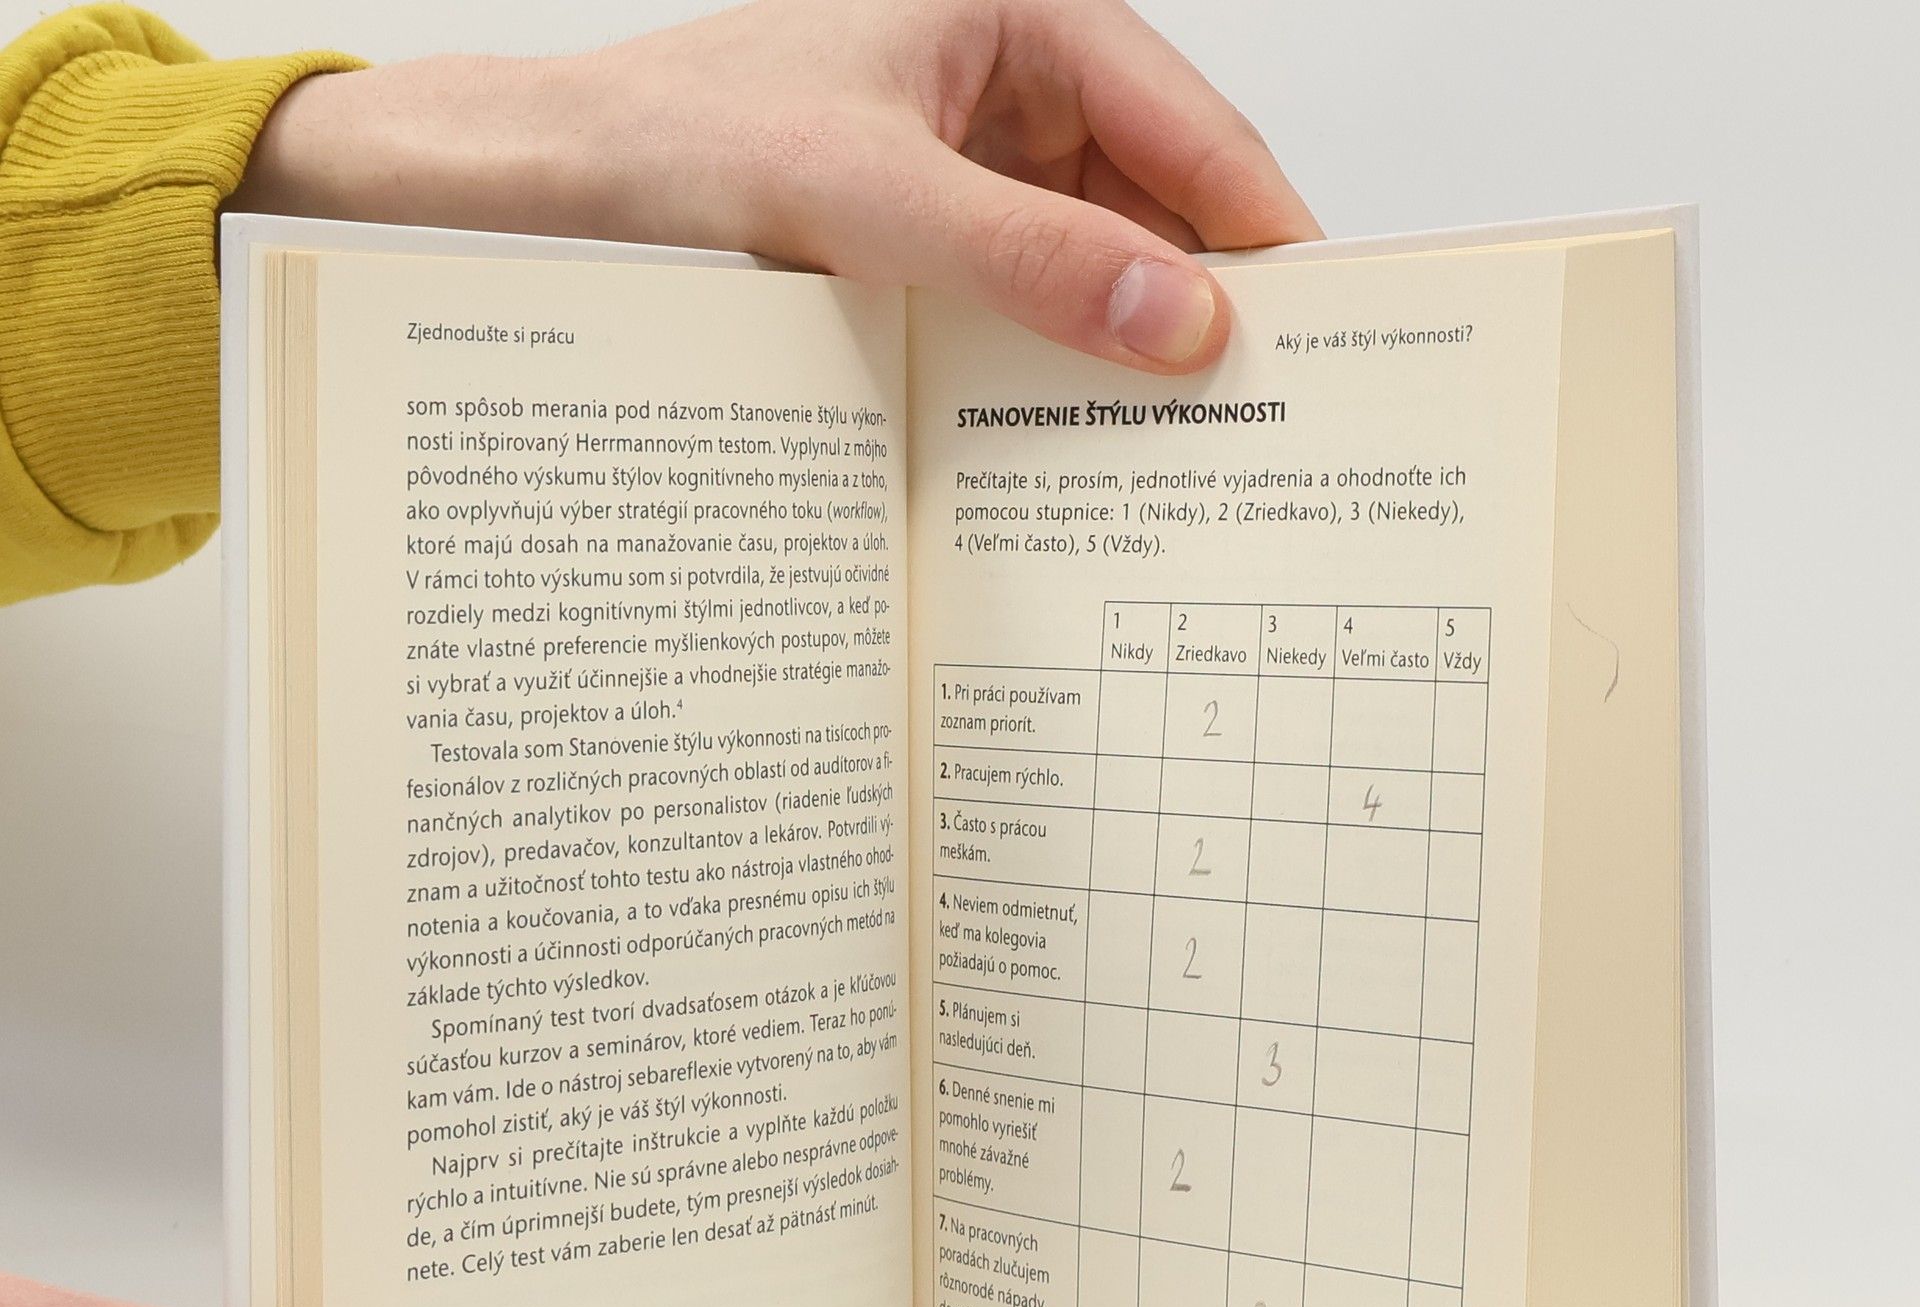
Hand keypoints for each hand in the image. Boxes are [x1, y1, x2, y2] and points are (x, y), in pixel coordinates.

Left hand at [232, 0, 1319, 370]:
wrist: (548, 195)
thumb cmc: (677, 142)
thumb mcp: (863, 195)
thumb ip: (1023, 258)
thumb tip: (1177, 318)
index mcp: (1026, 19)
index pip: (1197, 134)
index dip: (1268, 240)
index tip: (1330, 344)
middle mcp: (1016, 89)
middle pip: (1160, 207)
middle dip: (1204, 308)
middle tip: (1260, 429)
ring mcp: (977, 171)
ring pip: (1098, 266)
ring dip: (1127, 350)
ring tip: (1179, 455)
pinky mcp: (935, 243)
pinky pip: (1029, 305)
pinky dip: (1055, 366)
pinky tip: (1072, 437)